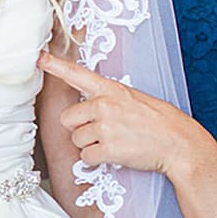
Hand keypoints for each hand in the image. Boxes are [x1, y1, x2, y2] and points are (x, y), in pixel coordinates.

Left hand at [37, 52, 214, 175]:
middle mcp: (104, 104)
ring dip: (90, 146)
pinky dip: (96, 160)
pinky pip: (86, 157)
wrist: (178, 143)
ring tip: (115, 143)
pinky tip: (115, 155)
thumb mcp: (133, 98)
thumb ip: (108, 99)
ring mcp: (105, 126)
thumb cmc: (158, 122)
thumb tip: (87, 110)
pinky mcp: (108, 148)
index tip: (38, 57)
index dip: (55, 66)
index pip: (77, 74)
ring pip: (76, 140)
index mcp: (110, 89)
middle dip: (79, 129)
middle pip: (68, 119)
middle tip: (103, 133)